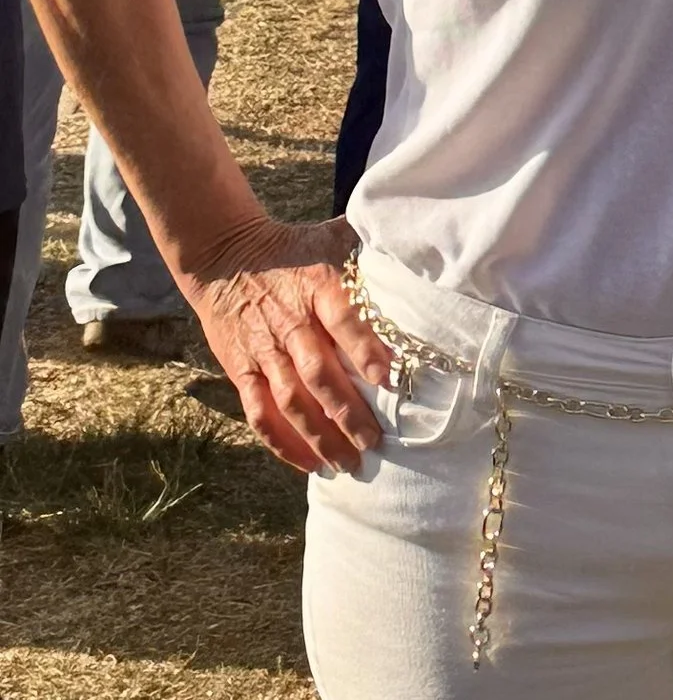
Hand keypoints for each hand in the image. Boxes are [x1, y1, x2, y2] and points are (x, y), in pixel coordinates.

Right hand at [186, 216, 388, 476]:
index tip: (388, 378)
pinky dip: (280, 441)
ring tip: (347, 463)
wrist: (224, 256)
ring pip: (289, 400)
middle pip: (318, 373)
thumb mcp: (330, 237)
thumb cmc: (293, 249)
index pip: (343, 320)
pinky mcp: (242, 370)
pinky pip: (258, 412)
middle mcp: (290, 323)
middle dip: (346, 411)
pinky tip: (307, 463)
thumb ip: (370, 248)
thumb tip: (420, 247)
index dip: (364, 349)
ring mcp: (264, 351)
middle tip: (374, 441)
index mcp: (317, 288)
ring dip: (317, 436)